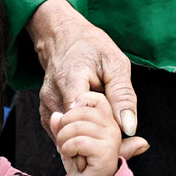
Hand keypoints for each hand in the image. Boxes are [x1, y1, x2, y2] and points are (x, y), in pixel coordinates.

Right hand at [27, 0, 139, 157]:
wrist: (64, 38)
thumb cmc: (92, 48)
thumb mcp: (115, 64)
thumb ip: (122, 95)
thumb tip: (129, 128)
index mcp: (70, 81)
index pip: (82, 121)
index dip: (102, 133)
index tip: (118, 137)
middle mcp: (52, 97)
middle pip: (76, 133)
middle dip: (99, 138)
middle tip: (118, 133)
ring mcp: (46, 108)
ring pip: (69, 137)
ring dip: (90, 137)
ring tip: (106, 124)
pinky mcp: (46, 116)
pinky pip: (64, 135)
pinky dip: (81, 134)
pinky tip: (94, 124)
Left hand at [51, 91, 148, 175]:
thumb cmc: (81, 163)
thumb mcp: (68, 140)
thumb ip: (62, 125)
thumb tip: (55, 115)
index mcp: (107, 119)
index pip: (94, 98)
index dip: (77, 104)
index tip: (67, 120)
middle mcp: (112, 125)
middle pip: (81, 111)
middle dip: (64, 125)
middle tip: (63, 141)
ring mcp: (111, 137)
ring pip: (77, 126)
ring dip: (63, 139)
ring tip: (66, 150)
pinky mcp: (105, 151)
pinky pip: (78, 141)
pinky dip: (67, 149)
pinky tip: (71, 156)